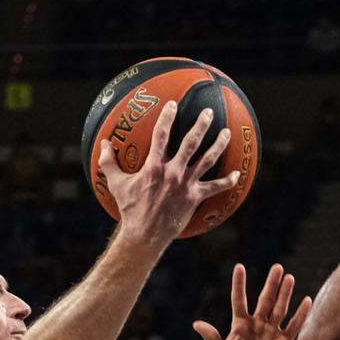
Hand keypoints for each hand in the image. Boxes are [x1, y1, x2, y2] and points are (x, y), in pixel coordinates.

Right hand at [99, 102, 238, 248]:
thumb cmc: (129, 209)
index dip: (167, 118)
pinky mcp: (194, 197)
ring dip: (218, 145)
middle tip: (209, 113)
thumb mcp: (116, 184)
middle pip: (190, 143)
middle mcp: (172, 172)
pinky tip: (237, 174)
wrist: (144, 235)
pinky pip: (215, 188)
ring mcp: (185, 184)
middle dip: (201, 125)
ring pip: (207, 160)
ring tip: (226, 133)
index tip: (173, 105)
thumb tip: (103, 144)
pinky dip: (227, 181)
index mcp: (154, 166)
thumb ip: (108, 162)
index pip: (161, 135)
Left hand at [194, 263, 310, 339]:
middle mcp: (257, 325)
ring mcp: (271, 332)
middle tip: (277, 267)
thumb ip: (211, 339)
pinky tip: (307, 300)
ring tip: (290, 278)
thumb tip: (197, 323)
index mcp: (240, 325)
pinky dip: (300, 314)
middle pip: (265, 300)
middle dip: (271, 284)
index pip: (239, 300)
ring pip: (280, 309)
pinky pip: (294, 326)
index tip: (239, 267)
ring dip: (285, 294)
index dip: (239, 284)